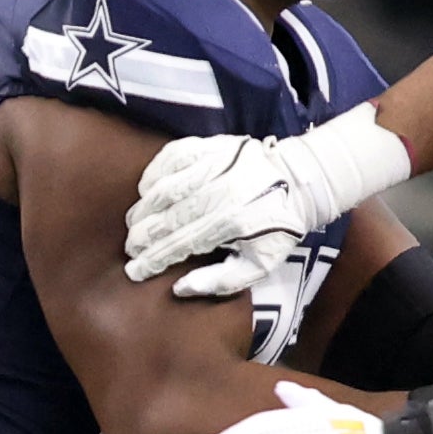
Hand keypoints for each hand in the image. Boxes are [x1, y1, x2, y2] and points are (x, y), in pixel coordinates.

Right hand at [123, 107, 410, 296]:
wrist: (302, 179)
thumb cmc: (278, 227)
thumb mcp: (261, 263)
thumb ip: (222, 280)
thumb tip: (180, 288)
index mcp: (234, 223)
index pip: (181, 244)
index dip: (153, 260)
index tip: (134, 271)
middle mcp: (223, 192)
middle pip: (169, 218)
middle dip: (143, 237)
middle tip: (130, 249)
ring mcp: (217, 165)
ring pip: (165, 189)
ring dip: (143, 209)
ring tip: (133, 225)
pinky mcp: (213, 145)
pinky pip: (172, 158)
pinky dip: (153, 174)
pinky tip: (145, 190)